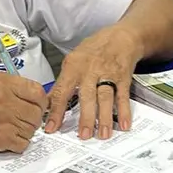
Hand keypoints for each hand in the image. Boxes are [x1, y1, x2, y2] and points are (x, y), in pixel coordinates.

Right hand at [0, 72, 47, 153]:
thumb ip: (12, 87)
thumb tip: (34, 95)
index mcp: (2, 82)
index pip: (37, 91)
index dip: (40, 102)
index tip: (36, 106)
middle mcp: (5, 99)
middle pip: (37, 112)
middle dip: (32, 118)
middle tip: (21, 120)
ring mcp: (5, 119)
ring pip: (32, 129)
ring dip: (24, 132)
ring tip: (10, 129)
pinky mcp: (2, 137)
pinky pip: (23, 143)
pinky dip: (17, 144)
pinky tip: (6, 139)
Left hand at [45, 26, 143, 140]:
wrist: (120, 36)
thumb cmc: (95, 48)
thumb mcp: (73, 59)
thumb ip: (62, 81)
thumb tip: (48, 101)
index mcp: (73, 66)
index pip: (61, 91)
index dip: (56, 111)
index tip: (51, 128)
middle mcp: (90, 70)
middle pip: (87, 96)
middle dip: (85, 117)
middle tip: (83, 136)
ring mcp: (108, 73)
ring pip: (105, 97)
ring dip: (104, 117)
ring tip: (103, 134)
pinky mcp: (123, 77)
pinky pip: (123, 96)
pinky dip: (124, 111)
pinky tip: (124, 124)